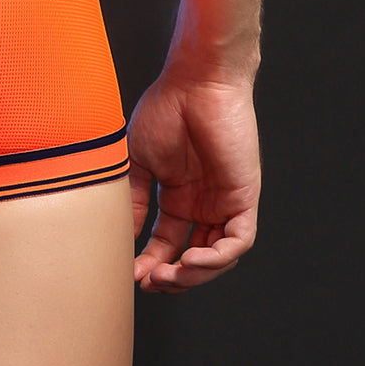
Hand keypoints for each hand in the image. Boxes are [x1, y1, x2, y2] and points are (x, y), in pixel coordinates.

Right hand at [127, 68, 260, 292]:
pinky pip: (238, 240)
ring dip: (194, 273)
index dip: (150, 262)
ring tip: (169, 275)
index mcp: (176, 195)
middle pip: (192, 256)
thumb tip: (121, 236)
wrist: (195, 82)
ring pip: (218, 256)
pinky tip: (191, 258)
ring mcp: (224, 201)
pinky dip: (217, 257)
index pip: (166, 242)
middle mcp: (202, 203)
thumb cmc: (164, 110)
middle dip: (172, 276)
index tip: (131, 276)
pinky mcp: (243, 197)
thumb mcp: (137, 162)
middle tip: (150, 283)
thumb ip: (132, 200)